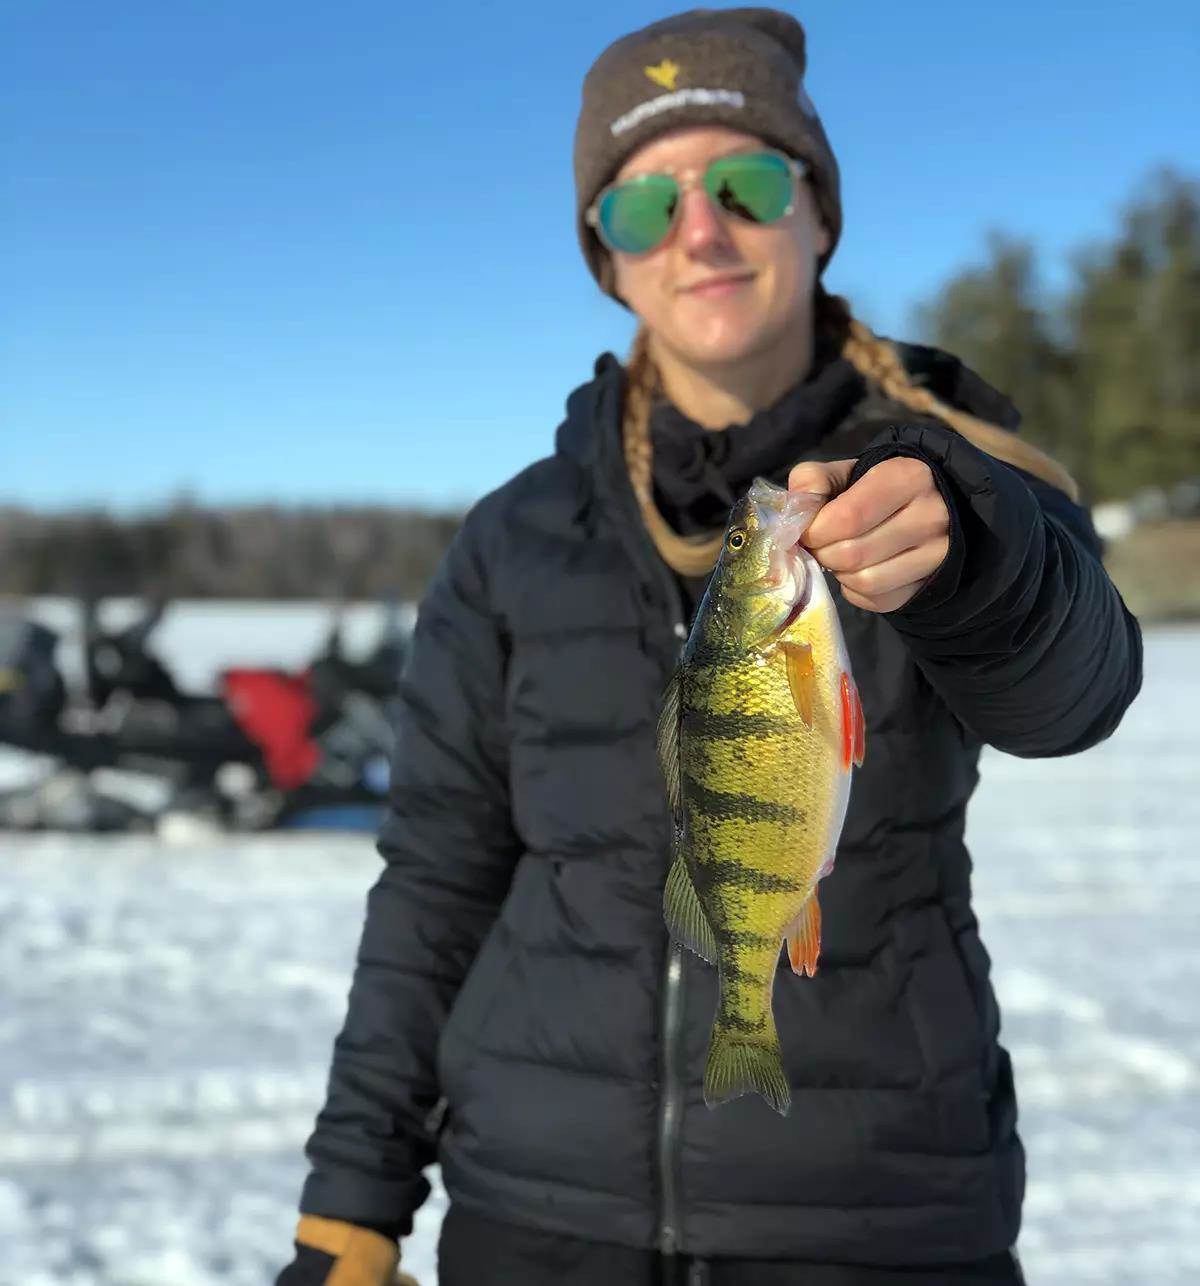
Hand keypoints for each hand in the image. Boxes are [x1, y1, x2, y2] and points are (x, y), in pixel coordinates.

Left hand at [787, 456, 949, 613]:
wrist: (918, 507)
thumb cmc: (871, 489)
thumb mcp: (843, 473)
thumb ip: (813, 480)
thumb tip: (795, 510)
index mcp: (907, 477)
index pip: (848, 517)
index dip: (815, 531)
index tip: (809, 530)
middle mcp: (931, 516)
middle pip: (853, 554)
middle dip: (824, 553)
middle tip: (822, 545)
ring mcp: (936, 554)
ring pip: (866, 581)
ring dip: (840, 574)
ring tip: (840, 557)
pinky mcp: (929, 584)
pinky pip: (878, 600)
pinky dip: (856, 592)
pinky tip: (857, 572)